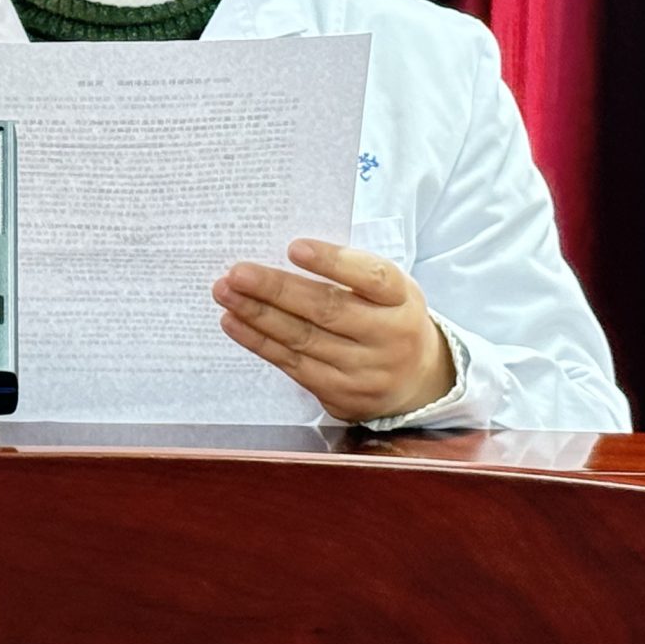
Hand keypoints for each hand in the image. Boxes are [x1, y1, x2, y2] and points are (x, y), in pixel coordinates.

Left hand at [212, 239, 453, 422]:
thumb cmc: (389, 316)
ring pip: (303, 340)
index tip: (295, 248)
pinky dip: (260, 343)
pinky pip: (293, 366)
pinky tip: (235, 323)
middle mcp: (389, 336)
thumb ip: (349, 271)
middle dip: (276, 290)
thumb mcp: (387, 289)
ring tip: (226, 293)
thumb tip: (282, 253)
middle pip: (327, 310)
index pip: (371, 276)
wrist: (418, 379)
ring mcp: (366, 370)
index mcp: (401, 298)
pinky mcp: (342, 395)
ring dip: (258, 316)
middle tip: (238, 273)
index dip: (333, 262)